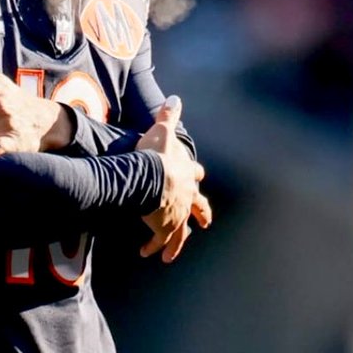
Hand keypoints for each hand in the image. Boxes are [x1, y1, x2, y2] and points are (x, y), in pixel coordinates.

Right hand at [137, 95, 211, 262]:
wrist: (150, 176)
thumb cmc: (155, 154)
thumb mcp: (163, 131)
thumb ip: (168, 115)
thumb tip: (175, 98)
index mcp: (186, 174)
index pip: (195, 174)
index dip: (195, 174)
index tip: (197, 175)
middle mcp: (186, 197)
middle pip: (199, 207)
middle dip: (202, 214)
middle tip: (205, 222)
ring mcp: (177, 213)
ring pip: (180, 231)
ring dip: (175, 242)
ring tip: (170, 253)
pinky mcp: (164, 227)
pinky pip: (159, 241)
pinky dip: (154, 247)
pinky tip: (146, 252)